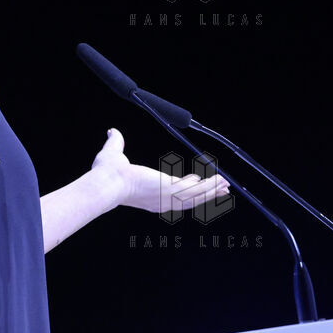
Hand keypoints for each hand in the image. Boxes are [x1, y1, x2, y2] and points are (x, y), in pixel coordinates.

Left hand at [90, 127, 229, 213]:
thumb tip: (112, 131)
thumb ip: (116, 142)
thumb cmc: (107, 172)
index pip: (173, 192)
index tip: (195, 179)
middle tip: (220, 190)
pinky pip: (198, 190)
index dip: (187, 187)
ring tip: (226, 185)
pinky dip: (211, 186)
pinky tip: (221, 181)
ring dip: (213, 190)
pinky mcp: (173, 191)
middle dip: (206, 194)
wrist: (107, 181)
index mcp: (150, 196)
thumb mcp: (114, 153)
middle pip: (190, 200)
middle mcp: (161, 201)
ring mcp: (168, 198)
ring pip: (197, 196)